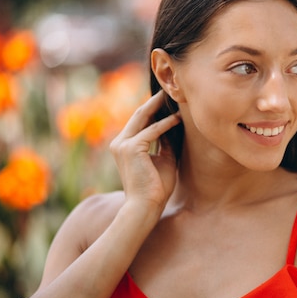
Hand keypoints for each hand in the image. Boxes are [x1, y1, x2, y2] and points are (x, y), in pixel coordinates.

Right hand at [109, 90, 181, 217]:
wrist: (145, 207)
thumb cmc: (155, 188)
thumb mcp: (163, 159)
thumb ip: (165, 142)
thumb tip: (173, 124)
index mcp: (124, 146)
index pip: (139, 122)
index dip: (153, 109)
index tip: (167, 100)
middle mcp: (119, 143)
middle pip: (139, 115)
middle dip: (155, 102)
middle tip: (169, 91)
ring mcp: (122, 145)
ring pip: (143, 118)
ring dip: (160, 107)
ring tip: (174, 98)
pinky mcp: (130, 148)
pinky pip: (152, 131)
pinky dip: (165, 124)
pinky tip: (177, 118)